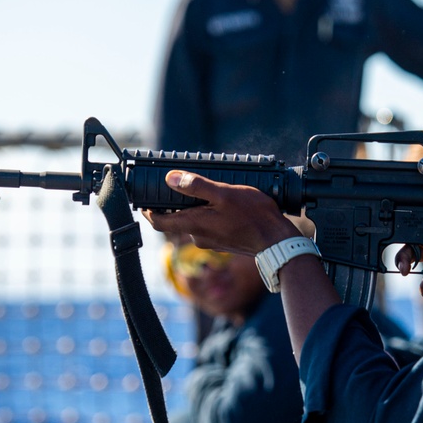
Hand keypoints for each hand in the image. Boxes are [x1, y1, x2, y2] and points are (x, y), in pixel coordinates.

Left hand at [141, 171, 298, 254]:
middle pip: (177, 221)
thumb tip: (171, 179)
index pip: (159, 222)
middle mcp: (198, 236)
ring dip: (195, 209)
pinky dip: (209, 215)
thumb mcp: (224, 194)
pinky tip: (223, 205)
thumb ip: (196, 187)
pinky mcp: (224, 243)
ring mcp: (212, 242)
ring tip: (205, 191)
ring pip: (195, 223)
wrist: (277, 242)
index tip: (145, 201)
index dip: (149, 211)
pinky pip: (209, 227)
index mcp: (194, 224)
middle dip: (175, 205)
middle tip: (176, 187)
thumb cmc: (253, 217)